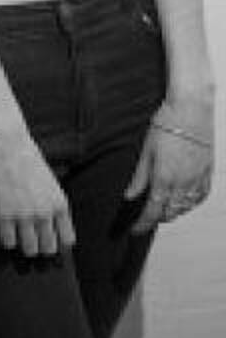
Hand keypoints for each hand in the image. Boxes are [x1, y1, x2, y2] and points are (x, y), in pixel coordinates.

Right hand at [0, 133, 75, 256]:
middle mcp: (45, 214)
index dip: (58, 242)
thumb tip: (51, 222)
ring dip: (25, 246)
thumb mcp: (50, 183)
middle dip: (41, 247)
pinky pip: (8, 243)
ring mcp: (24, 217)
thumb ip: (53, 204)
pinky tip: (6, 230)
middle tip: (33, 241)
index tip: (50, 239)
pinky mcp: (4, 216)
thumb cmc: (28, 159)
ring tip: (19, 238)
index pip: (67, 239)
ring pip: (29, 249)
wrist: (6, 147)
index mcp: (60, 205)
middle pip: (49, 248)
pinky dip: (8, 240)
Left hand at [124, 90, 214, 233]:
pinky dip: (191, 203)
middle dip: (157, 219)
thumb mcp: (146, 151)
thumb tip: (130, 196)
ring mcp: (198, 176)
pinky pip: (201, 195)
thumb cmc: (166, 124)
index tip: (135, 230)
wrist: (191, 107)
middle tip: (145, 220)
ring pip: (186, 206)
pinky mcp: (208, 170)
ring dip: (174, 213)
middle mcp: (184, 181)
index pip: (152, 210)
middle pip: (170, 212)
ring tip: (162, 212)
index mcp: (165, 177)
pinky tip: (184, 202)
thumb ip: (139, 177)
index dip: (143, 223)